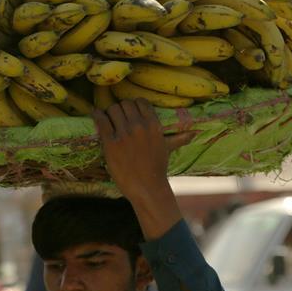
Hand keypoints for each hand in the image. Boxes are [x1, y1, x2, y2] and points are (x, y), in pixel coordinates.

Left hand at [92, 99, 194, 238]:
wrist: (146, 188)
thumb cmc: (157, 169)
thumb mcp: (168, 149)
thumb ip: (179, 138)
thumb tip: (195, 133)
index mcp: (153, 125)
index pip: (140, 101)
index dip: (134, 105)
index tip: (130, 113)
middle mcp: (139, 126)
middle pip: (125, 104)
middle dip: (121, 110)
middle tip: (118, 118)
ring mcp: (124, 134)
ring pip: (112, 109)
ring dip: (109, 113)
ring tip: (108, 120)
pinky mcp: (111, 142)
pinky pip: (101, 120)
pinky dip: (97, 115)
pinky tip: (96, 116)